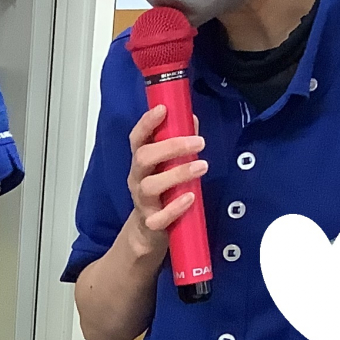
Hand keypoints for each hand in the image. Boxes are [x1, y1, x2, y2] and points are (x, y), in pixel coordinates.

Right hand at [120, 103, 206, 262]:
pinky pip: (158, 217)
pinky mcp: (151, 223)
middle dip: (171, 146)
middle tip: (198, 142)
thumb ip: (179, 143)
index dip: (147, 122)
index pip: (138, 138)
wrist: (150, 230)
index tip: (162, 109)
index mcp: (141, 162)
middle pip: (143, 157)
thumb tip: (191, 120)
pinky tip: (190, 197)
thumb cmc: (163, 192)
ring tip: (202, 166)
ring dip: (178, 174)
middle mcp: (138, 179)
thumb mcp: (168, 166)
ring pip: (151, 185)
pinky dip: (175, 208)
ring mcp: (142, 201)